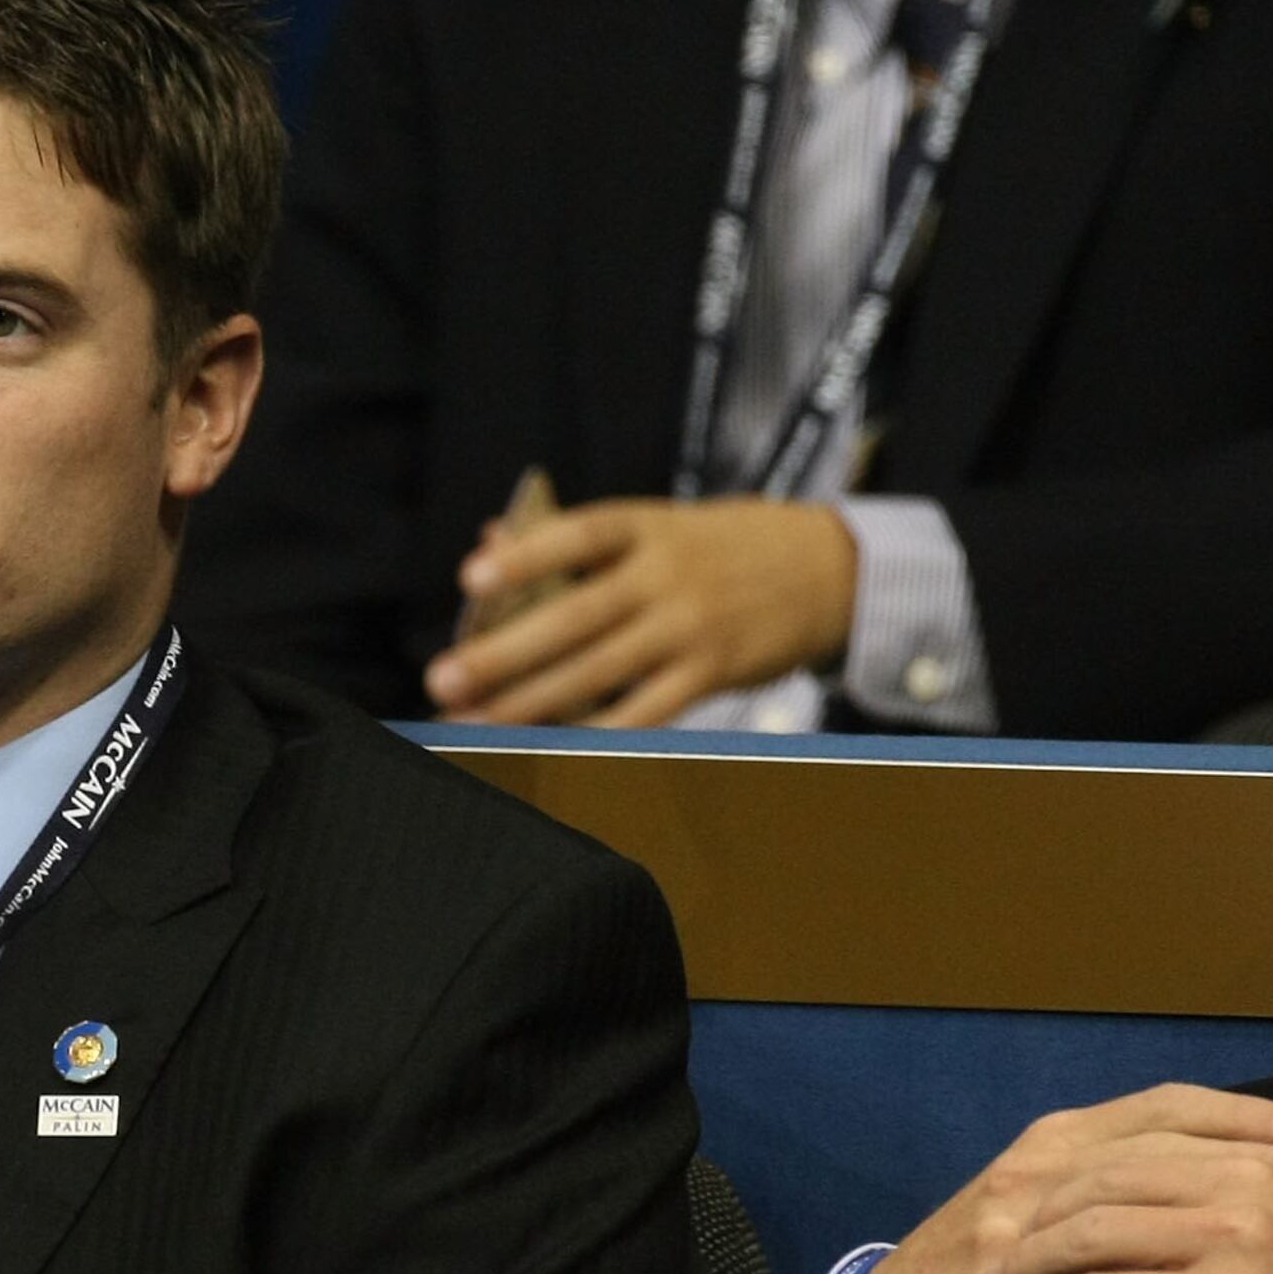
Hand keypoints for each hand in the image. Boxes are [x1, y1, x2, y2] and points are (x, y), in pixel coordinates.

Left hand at [421, 496, 854, 726]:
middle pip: (575, 617)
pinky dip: (596, 735)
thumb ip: (576, 538)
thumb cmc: (724, 546)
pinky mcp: (711, 673)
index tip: (471, 579)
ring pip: (599, 673)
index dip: (525, 556)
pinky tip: (549, 750)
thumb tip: (489, 540)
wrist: (828, 568)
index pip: (578, 535)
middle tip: (444, 680)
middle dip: (504, 654)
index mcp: (647, 525)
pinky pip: (645, 713)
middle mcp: (667, 575)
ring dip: (530, 704)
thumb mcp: (659, 523)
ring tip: (474, 724)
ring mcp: (690, 627)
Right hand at [845, 1085, 1272, 1273]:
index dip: (1233, 1114)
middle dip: (1232, 1156)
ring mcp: (1013, 1227)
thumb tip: (1237, 1193)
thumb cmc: (992, 1262)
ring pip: (1120, 1214)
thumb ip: (1124, 1194)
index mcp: (1056, 1140)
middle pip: (1148, 1147)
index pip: (1156, 1108)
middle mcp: (1035, 1169)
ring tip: (1258, 1243)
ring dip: (1193, 1229)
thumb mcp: (1054, 1210)